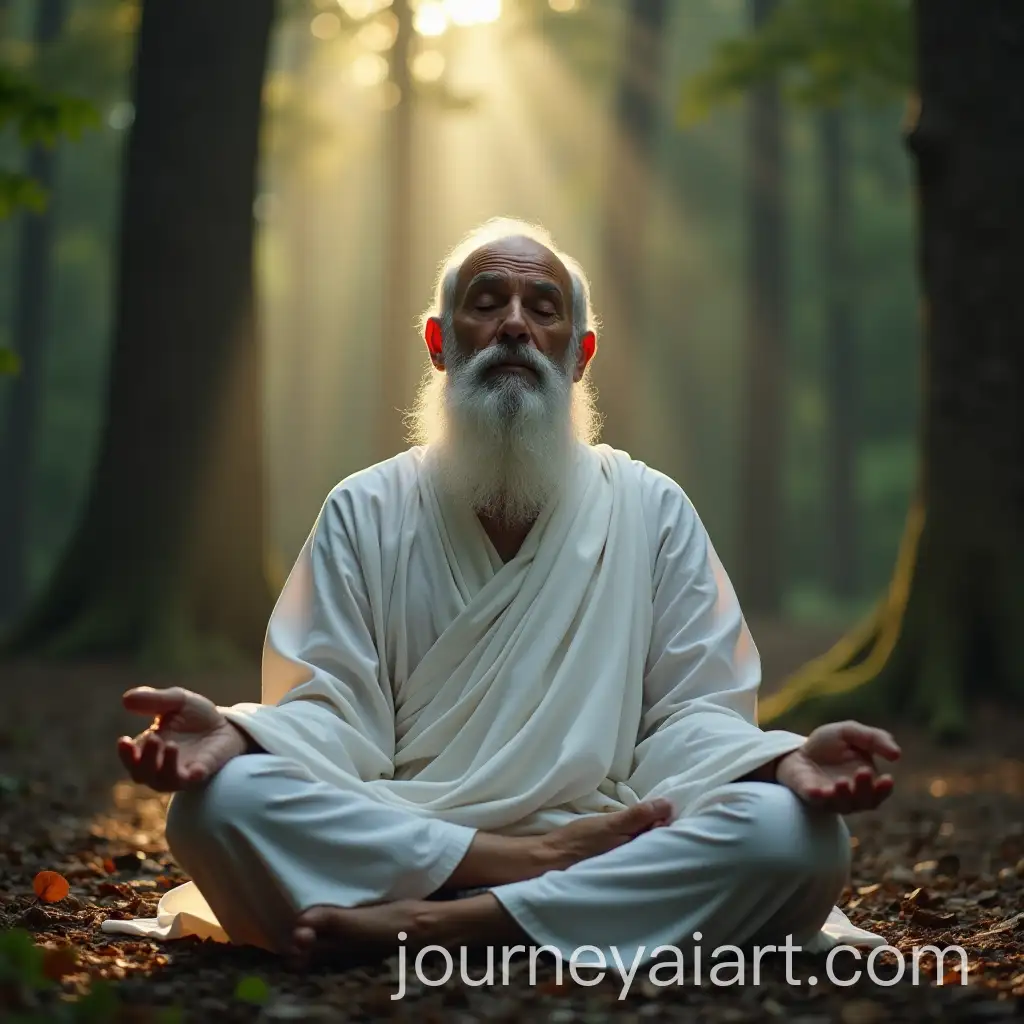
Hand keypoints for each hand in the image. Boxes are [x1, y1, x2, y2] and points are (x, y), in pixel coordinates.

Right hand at [117, 686, 248, 791]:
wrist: (226, 724)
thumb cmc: (195, 715)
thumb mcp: (177, 701)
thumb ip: (154, 700)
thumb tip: (126, 699)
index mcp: (148, 749)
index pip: (130, 759)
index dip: (125, 753)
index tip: (124, 741)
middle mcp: (160, 766)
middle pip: (142, 774)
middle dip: (144, 760)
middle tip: (154, 738)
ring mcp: (180, 773)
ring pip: (164, 781)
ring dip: (165, 767)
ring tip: (171, 745)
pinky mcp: (201, 774)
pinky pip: (192, 781)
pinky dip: (191, 777)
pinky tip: (196, 769)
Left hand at [776, 720, 900, 813]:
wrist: (795, 750)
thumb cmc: (828, 745)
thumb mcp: (850, 733)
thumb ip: (874, 738)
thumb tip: (897, 754)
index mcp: (865, 782)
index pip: (880, 792)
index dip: (884, 789)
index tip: (888, 779)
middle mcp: (851, 796)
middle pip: (863, 801)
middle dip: (865, 789)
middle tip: (863, 772)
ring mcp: (830, 799)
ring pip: (842, 804)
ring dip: (844, 794)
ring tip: (842, 782)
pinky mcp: (809, 796)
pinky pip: (815, 801)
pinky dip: (819, 798)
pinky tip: (819, 791)